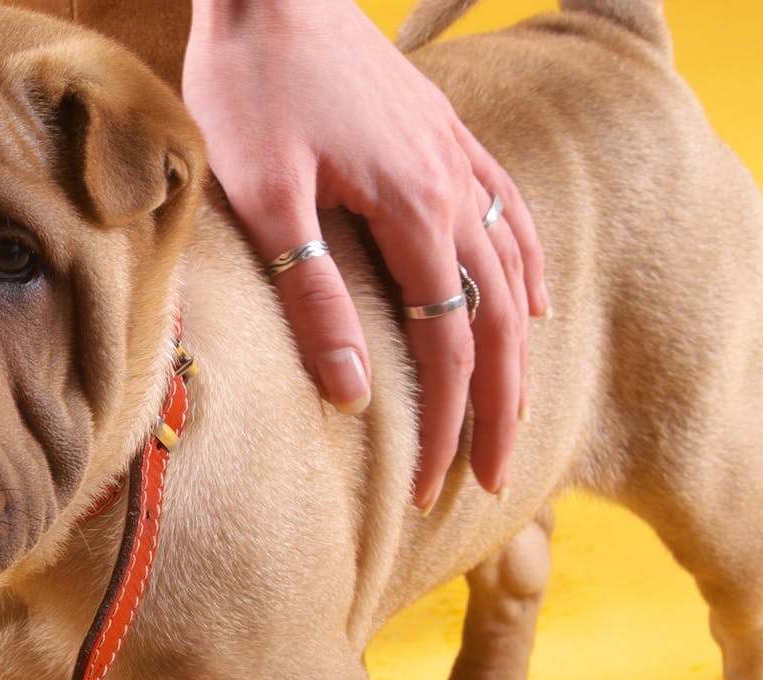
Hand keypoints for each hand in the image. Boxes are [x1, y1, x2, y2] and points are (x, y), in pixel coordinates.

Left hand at [183, 0, 546, 509]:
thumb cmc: (252, 89)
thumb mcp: (267, 200)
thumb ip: (313, 294)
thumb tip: (352, 391)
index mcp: (412, 213)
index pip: (446, 345)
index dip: (445, 422)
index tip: (427, 485)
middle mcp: (452, 191)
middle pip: (498, 322)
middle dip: (500, 408)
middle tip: (498, 477)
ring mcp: (456, 159)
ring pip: (512, 273)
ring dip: (519, 349)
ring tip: (518, 409)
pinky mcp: (444, 136)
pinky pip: (508, 212)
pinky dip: (527, 265)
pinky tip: (532, 298)